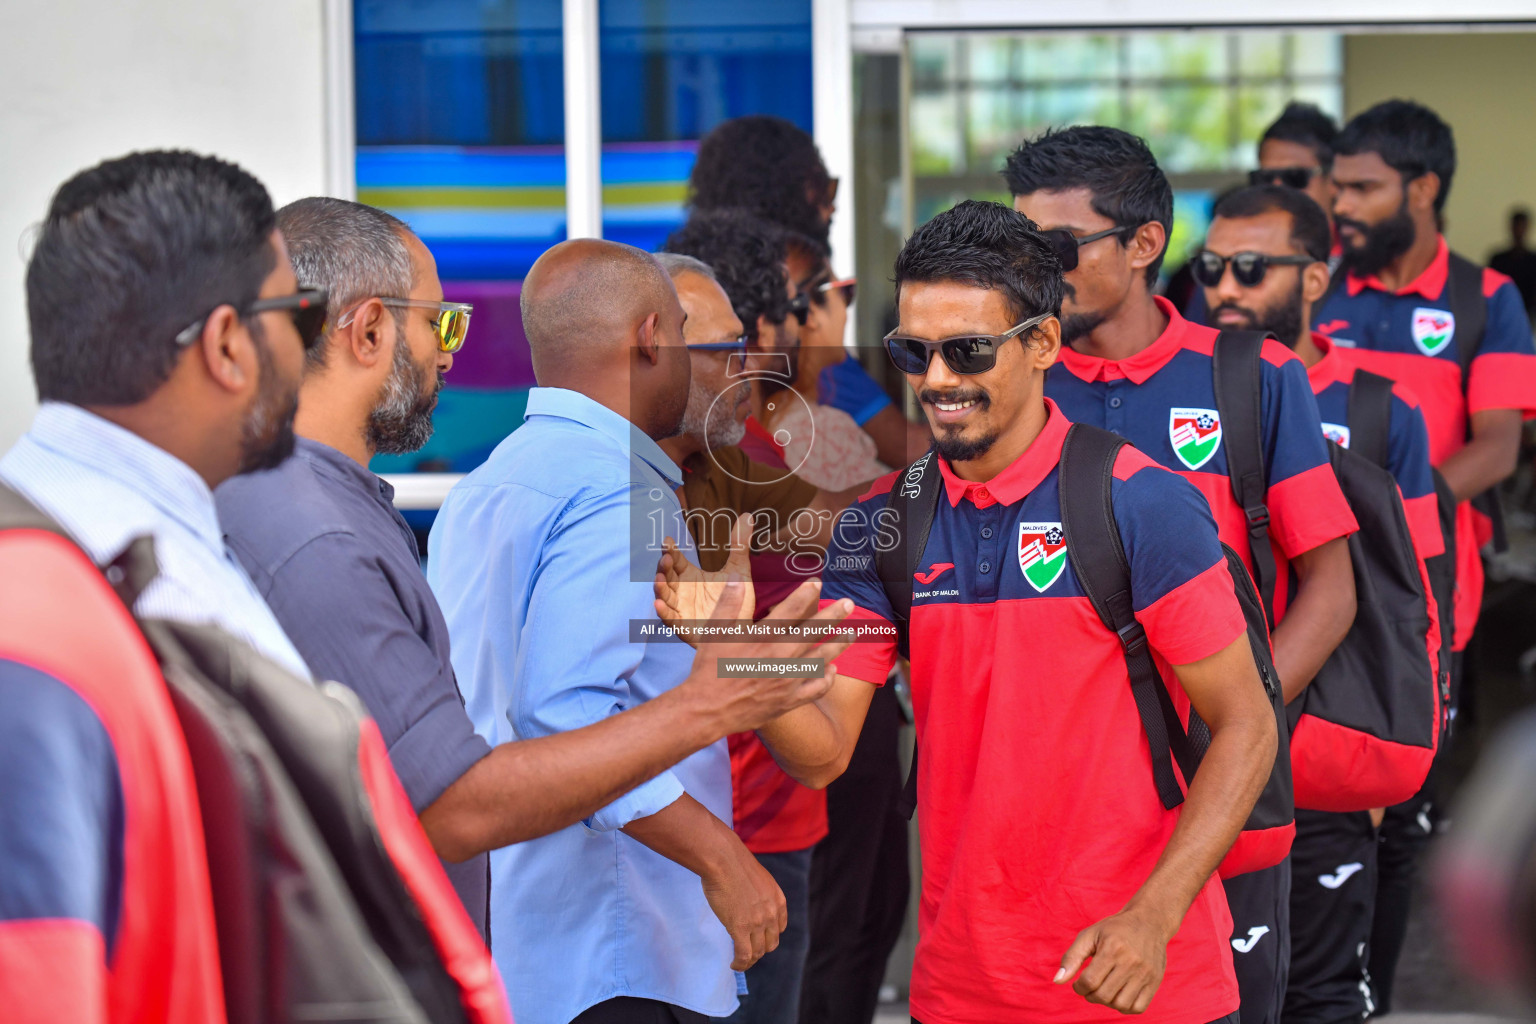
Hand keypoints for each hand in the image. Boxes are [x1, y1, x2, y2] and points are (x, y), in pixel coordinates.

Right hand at [655, 514, 755, 640]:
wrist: (743, 631)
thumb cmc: (735, 602)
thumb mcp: (738, 571)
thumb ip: (739, 546)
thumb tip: (747, 516)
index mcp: (690, 576)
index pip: (677, 560)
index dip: (671, 551)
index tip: (668, 540)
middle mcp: (682, 591)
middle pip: (668, 576)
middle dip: (664, 567)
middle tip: (666, 557)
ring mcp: (681, 609)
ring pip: (665, 597)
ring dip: (660, 588)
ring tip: (659, 579)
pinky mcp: (685, 627)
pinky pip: (671, 620)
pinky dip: (663, 613)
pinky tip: (659, 605)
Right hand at [677, 576, 855, 734]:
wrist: (708, 710)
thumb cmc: (709, 670)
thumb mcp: (715, 632)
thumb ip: (729, 604)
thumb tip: (736, 579)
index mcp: (764, 637)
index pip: (791, 609)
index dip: (806, 593)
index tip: (817, 583)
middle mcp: (781, 656)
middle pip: (814, 631)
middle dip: (834, 615)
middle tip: (849, 604)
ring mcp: (788, 679)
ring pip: (821, 658)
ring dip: (839, 644)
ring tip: (852, 633)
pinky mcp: (789, 700)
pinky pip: (816, 688)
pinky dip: (827, 678)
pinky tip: (832, 670)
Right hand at [700, 834, 786, 970]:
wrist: (724, 859)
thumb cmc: (734, 863)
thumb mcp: (758, 879)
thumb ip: (759, 895)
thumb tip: (749, 904)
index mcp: (778, 900)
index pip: (780, 928)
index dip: (768, 935)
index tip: (757, 937)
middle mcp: (772, 914)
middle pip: (771, 943)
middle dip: (760, 949)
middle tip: (746, 949)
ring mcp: (757, 922)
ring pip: (758, 952)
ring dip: (749, 961)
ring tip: (739, 962)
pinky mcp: (740, 928)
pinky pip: (744, 955)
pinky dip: (740, 964)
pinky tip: (734, 964)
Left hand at [1054, 906, 1173, 1014]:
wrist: (1149, 921)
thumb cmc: (1114, 929)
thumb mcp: (1090, 935)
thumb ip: (1071, 957)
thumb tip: (1057, 981)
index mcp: (1112, 948)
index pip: (1090, 981)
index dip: (1078, 987)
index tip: (1078, 983)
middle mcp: (1131, 962)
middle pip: (1104, 995)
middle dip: (1090, 995)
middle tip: (1089, 987)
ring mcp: (1145, 973)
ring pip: (1120, 1004)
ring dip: (1107, 1002)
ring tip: (1104, 990)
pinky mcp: (1155, 981)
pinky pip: (1138, 1008)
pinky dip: (1125, 1007)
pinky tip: (1118, 995)